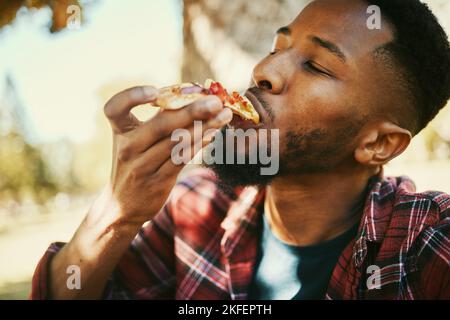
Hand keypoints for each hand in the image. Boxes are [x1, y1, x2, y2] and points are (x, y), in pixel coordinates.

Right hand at [102, 86, 231, 223]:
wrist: (122, 205)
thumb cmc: (135, 162)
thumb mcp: (135, 140)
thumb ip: (158, 118)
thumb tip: (195, 94)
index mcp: (119, 130)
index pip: (115, 108)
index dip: (132, 96)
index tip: (155, 91)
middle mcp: (128, 147)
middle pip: (161, 125)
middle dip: (192, 110)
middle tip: (216, 101)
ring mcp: (142, 166)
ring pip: (177, 142)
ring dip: (205, 126)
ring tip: (225, 115)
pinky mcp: (158, 181)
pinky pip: (182, 158)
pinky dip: (200, 144)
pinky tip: (214, 133)